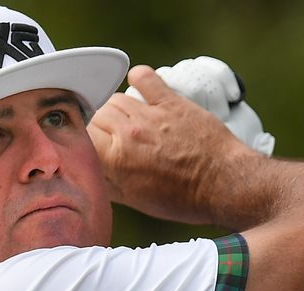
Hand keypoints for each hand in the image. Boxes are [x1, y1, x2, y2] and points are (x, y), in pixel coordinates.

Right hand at [88, 65, 259, 224]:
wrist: (222, 185)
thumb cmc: (183, 198)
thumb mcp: (136, 201)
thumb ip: (107, 183)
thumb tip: (91, 172)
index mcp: (115, 161)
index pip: (81, 138)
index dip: (83, 141)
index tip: (91, 146)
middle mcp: (128, 134)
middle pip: (96, 115)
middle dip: (100, 126)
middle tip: (112, 137)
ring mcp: (150, 116)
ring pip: (117, 99)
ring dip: (118, 108)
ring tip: (129, 121)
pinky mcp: (171, 102)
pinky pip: (145, 78)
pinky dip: (138, 77)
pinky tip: (138, 85)